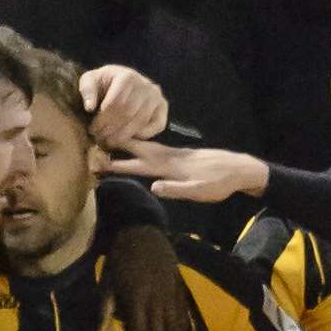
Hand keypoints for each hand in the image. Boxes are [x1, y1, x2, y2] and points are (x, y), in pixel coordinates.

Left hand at [80, 65, 167, 147]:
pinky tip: (126, 139)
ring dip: (123, 136)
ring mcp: (156, 96)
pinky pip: (155, 127)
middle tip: (100, 139)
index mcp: (127, 76)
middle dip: (111, 129)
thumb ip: (87, 90)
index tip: (92, 130)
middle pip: (127, 114)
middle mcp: (145, 84)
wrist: (120, 81)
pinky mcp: (163, 107)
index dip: (102, 120)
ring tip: (109, 142)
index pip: (115, 103)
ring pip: (140, 122)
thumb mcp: (90, 81)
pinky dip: (141, 136)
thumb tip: (89, 107)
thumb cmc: (103, 83)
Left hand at [100, 223, 187, 330]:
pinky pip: (183, 309)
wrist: (141, 230)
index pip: (140, 330)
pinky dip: (184, 325)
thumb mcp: (107, 282)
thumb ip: (106, 309)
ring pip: (174, 322)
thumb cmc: (119, 257)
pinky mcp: (179, 284)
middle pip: (157, 329)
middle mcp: (156, 297)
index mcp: (136, 297)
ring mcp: (170, 291)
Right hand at [104, 139, 269, 202]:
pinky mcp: (179, 155)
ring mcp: (173, 154)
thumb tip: (154, 187)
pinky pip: (153, 146)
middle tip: (93, 140)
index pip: (138, 164)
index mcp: (170, 166)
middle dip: (115, 144)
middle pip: (136, 148)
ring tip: (108, 139)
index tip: (98, 162)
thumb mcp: (200, 192)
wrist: (237, 168)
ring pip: (144, 145)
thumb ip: (177, 189)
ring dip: (125, 141)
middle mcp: (168, 156)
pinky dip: (139, 143)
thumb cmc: (219, 184)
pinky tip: (136, 145)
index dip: (117, 164)